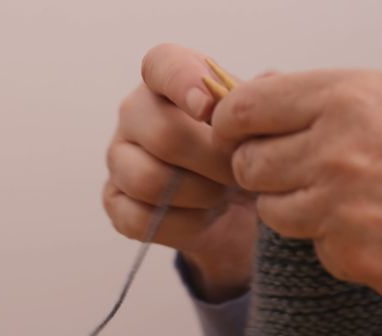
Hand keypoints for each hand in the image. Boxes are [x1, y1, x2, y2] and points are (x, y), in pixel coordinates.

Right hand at [103, 44, 256, 301]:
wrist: (237, 209)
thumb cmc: (244, 153)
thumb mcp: (261, 122)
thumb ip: (264, 98)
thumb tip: (267, 84)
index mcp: (167, 80)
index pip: (161, 64)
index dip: (184, 82)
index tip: (211, 108)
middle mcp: (134, 113)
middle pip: (164, 135)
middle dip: (214, 162)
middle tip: (244, 173)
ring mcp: (118, 157)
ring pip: (149, 181)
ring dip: (199, 195)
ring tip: (224, 195)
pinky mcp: (114, 200)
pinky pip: (140, 219)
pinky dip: (181, 225)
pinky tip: (203, 218)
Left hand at [212, 70, 381, 295]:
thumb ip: (321, 101)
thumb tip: (253, 98)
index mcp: (343, 99)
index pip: (242, 110)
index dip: (233, 124)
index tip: (239, 134)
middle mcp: (334, 152)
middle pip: (248, 167)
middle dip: (266, 169)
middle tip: (303, 169)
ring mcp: (342, 210)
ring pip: (275, 213)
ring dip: (300, 208)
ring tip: (354, 197)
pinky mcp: (355, 258)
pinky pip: (317, 250)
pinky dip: (341, 244)